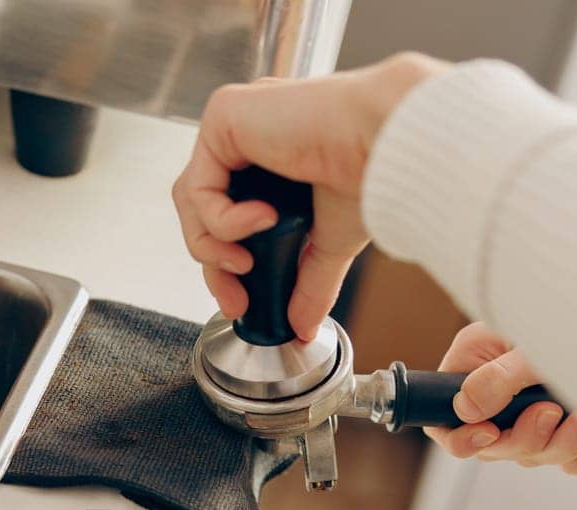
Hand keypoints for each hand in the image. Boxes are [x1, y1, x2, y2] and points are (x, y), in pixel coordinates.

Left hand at [173, 53, 447, 340]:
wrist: (386, 140)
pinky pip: (199, 183)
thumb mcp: (330, 242)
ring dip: (212, 245)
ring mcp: (234, 122)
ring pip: (190, 199)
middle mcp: (248, 136)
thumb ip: (309, 282)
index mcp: (271, 157)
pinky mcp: (223, 114)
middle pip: (199, 209)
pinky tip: (263, 219)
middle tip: (235, 299)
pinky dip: (224, 217)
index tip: (240, 302)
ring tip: (246, 261)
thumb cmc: (372, 172)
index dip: (224, 262)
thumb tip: (304, 328)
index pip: (223, 213)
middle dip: (213, 262)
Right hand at [423, 324, 576, 474]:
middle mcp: (494, 393)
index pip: (443, 420)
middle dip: (523, 439)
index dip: (460, 438)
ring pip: (528, 454)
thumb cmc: (568, 318)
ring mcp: (527, 412)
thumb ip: (499, 377)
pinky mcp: (560, 425)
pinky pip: (561, 459)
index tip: (489, 432)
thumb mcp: (529, 343)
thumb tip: (466, 409)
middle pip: (491, 446)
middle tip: (549, 413)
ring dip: (556, 446)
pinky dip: (576, 453)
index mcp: (471, 366)